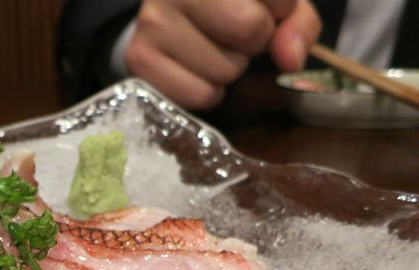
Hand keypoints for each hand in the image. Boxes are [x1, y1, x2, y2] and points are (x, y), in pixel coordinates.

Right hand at [123, 0, 321, 109]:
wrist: (165, 18)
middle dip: (252, 42)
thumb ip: (295, 23)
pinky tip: (195, 71)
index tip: (259, 6)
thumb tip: (289, 60)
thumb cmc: (226, 6)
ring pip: (225, 69)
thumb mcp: (271, 2)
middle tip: (232, 35)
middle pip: (249, 28)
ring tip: (210, 51)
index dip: (280, 11)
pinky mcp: (139, 59)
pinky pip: (200, 95)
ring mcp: (152, 20)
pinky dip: (207, 92)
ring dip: (228, 69)